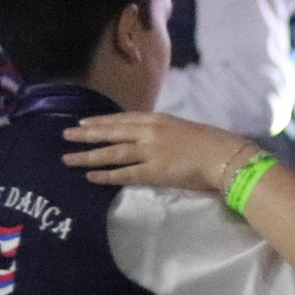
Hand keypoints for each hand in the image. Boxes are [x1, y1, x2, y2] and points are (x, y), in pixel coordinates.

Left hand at [63, 113, 256, 192]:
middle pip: (111, 133)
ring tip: (68, 158)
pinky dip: (106, 175)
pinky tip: (90, 176)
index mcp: (158, 120)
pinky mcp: (155, 172)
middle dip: (87, 135)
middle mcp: (149, 132)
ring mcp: (150, 152)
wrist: (228, 157)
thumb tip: (153, 139)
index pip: (122, 119)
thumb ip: (166, 132)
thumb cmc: (214, 143)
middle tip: (66, 136)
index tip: (84, 123)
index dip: (101, 121)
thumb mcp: (186, 129)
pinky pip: (125, 174)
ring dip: (88, 155)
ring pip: (112, 153)